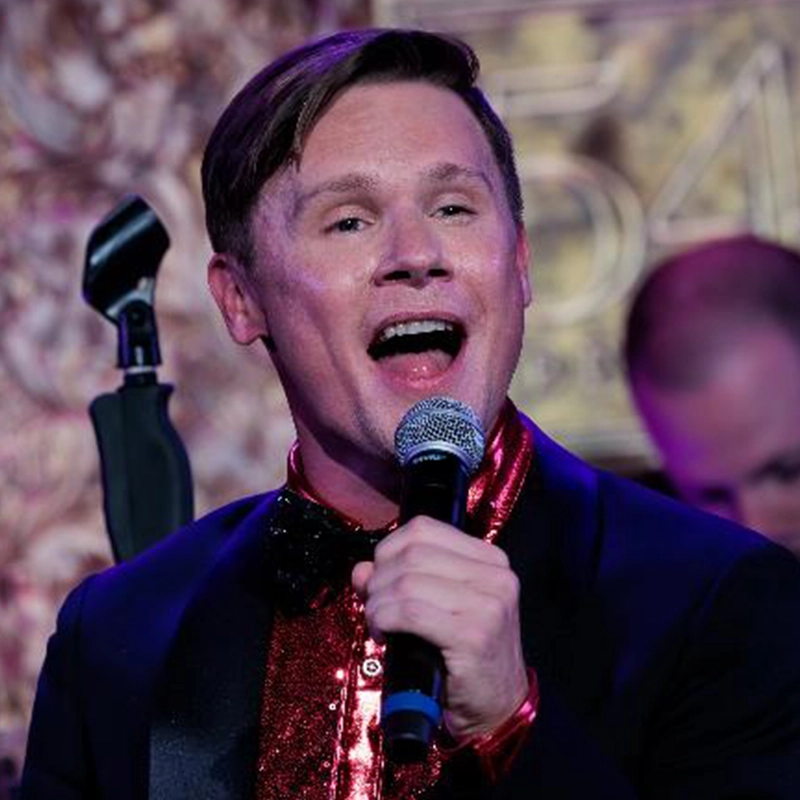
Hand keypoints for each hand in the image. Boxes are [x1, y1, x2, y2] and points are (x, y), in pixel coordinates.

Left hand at [351, 515, 528, 739]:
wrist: (497, 707)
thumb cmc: (464, 656)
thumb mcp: (436, 606)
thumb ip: (400, 580)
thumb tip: (361, 569)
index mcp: (489, 559)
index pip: (424, 529)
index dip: (389, 549)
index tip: (380, 578)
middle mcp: (495, 576)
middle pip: (411, 553)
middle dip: (379, 579)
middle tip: (375, 606)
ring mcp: (488, 604)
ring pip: (407, 582)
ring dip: (378, 604)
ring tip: (379, 624)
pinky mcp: (474, 635)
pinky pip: (409, 612)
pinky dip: (384, 619)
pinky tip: (383, 634)